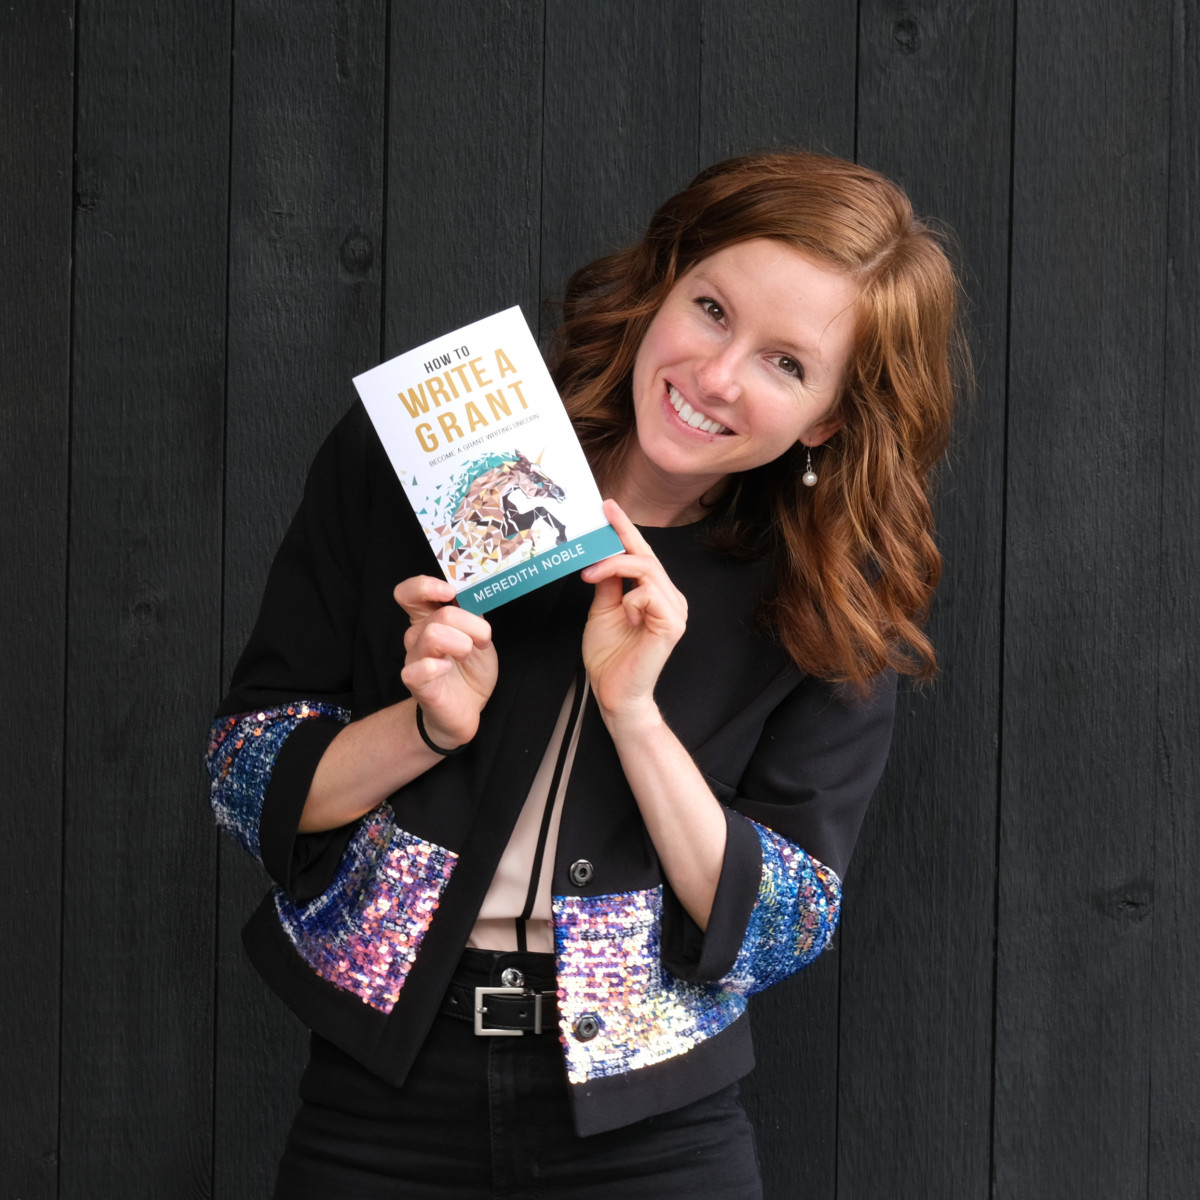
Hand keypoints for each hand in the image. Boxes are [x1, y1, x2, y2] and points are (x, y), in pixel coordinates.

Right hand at [393, 576, 497, 748]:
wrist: (467, 708)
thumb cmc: (469, 670)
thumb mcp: (478, 634)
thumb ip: (472, 612)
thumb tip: (471, 589)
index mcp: (428, 619)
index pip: (409, 592)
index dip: (427, 586)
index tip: (452, 592)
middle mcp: (417, 636)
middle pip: (438, 615)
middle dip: (471, 625)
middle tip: (482, 639)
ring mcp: (415, 659)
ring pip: (432, 635)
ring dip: (461, 644)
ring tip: (467, 655)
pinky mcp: (416, 683)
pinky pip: (418, 669)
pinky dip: (437, 667)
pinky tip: (448, 668)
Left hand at [580, 500, 686, 731]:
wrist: (614, 693)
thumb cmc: (610, 657)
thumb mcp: (602, 609)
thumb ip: (608, 583)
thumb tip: (602, 556)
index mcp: (656, 593)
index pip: (641, 553)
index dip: (625, 528)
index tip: (607, 505)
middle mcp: (670, 598)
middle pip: (646, 556)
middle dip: (617, 540)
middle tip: (592, 532)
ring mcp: (675, 611)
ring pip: (647, 569)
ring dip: (615, 568)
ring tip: (591, 577)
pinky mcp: (672, 625)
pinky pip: (648, 594)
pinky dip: (630, 600)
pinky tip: (624, 616)